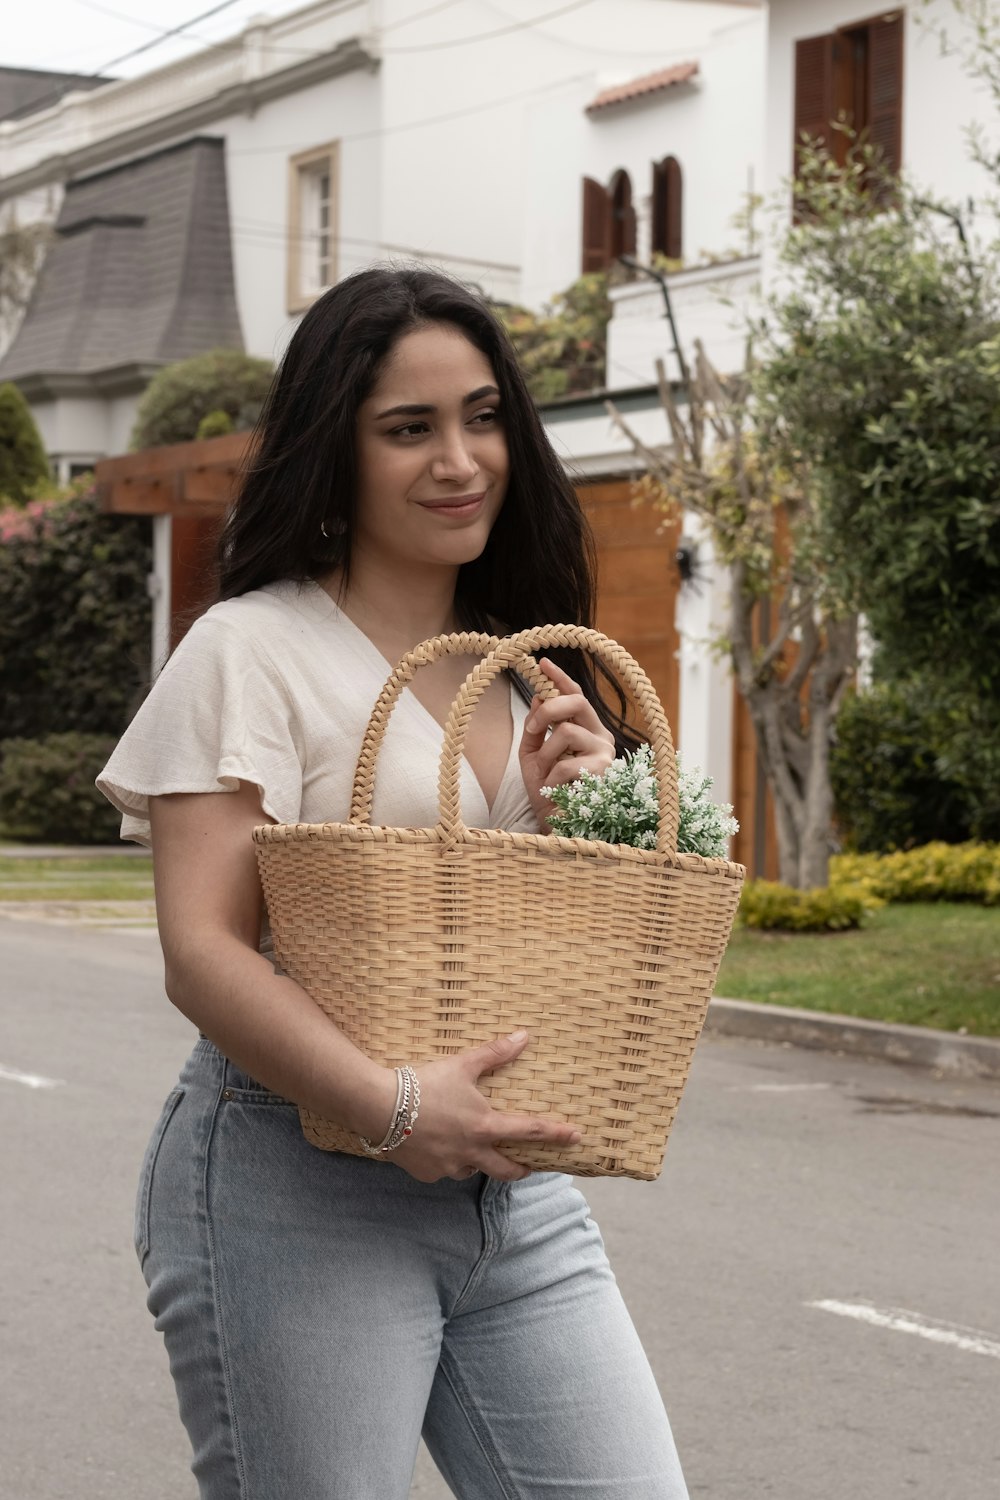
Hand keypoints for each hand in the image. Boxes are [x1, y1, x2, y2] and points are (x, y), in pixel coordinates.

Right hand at [390, 1030, 581, 1182]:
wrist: (379, 1107)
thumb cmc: (424, 1084)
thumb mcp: (462, 1064)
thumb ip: (495, 1053)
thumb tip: (524, 1036)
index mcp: (485, 1127)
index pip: (530, 1131)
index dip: (555, 1134)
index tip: (575, 1137)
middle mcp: (471, 1153)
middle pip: (507, 1171)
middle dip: (521, 1170)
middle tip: (528, 1166)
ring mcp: (449, 1168)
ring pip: (471, 1168)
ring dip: (476, 1159)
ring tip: (467, 1143)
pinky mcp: (428, 1174)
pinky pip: (444, 1170)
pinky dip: (446, 1159)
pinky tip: (434, 1144)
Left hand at [518, 657, 615, 825]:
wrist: (557, 826)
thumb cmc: (548, 791)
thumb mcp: (534, 754)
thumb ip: (537, 727)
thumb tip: (539, 696)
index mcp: (587, 730)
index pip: (576, 696)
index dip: (560, 679)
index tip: (542, 664)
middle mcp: (601, 737)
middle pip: (576, 702)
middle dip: (548, 710)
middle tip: (532, 729)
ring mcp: (605, 754)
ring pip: (566, 732)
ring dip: (545, 754)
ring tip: (544, 775)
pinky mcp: (603, 772)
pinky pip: (566, 762)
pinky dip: (550, 776)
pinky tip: (554, 790)